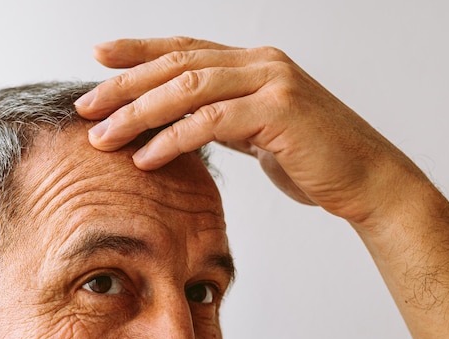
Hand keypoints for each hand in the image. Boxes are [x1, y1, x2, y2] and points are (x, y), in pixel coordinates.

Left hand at [75, 37, 426, 225]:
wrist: (362, 178)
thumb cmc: (308, 158)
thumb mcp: (257, 131)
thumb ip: (223, 118)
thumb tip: (183, 123)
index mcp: (251, 64)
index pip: (184, 49)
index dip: (138, 51)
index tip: (98, 59)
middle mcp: (259, 63)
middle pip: (176, 65)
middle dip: (125, 86)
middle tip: (86, 107)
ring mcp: (271, 83)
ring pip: (188, 89)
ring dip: (139, 114)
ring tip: (102, 138)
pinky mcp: (278, 112)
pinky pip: (211, 123)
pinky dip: (172, 140)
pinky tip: (145, 158)